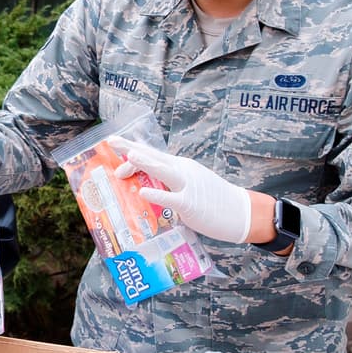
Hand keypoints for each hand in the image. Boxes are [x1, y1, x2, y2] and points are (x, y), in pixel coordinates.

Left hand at [110, 137, 251, 242]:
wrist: (241, 212)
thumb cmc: (213, 200)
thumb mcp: (190, 185)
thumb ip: (170, 184)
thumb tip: (146, 188)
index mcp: (180, 167)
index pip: (153, 155)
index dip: (133, 150)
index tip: (115, 147)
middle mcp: (183, 171)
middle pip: (154, 156)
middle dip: (131, 148)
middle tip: (110, 141)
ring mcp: (188, 186)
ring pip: (164, 170)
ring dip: (145, 162)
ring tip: (129, 156)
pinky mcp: (192, 204)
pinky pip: (172, 199)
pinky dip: (157, 195)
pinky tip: (142, 193)